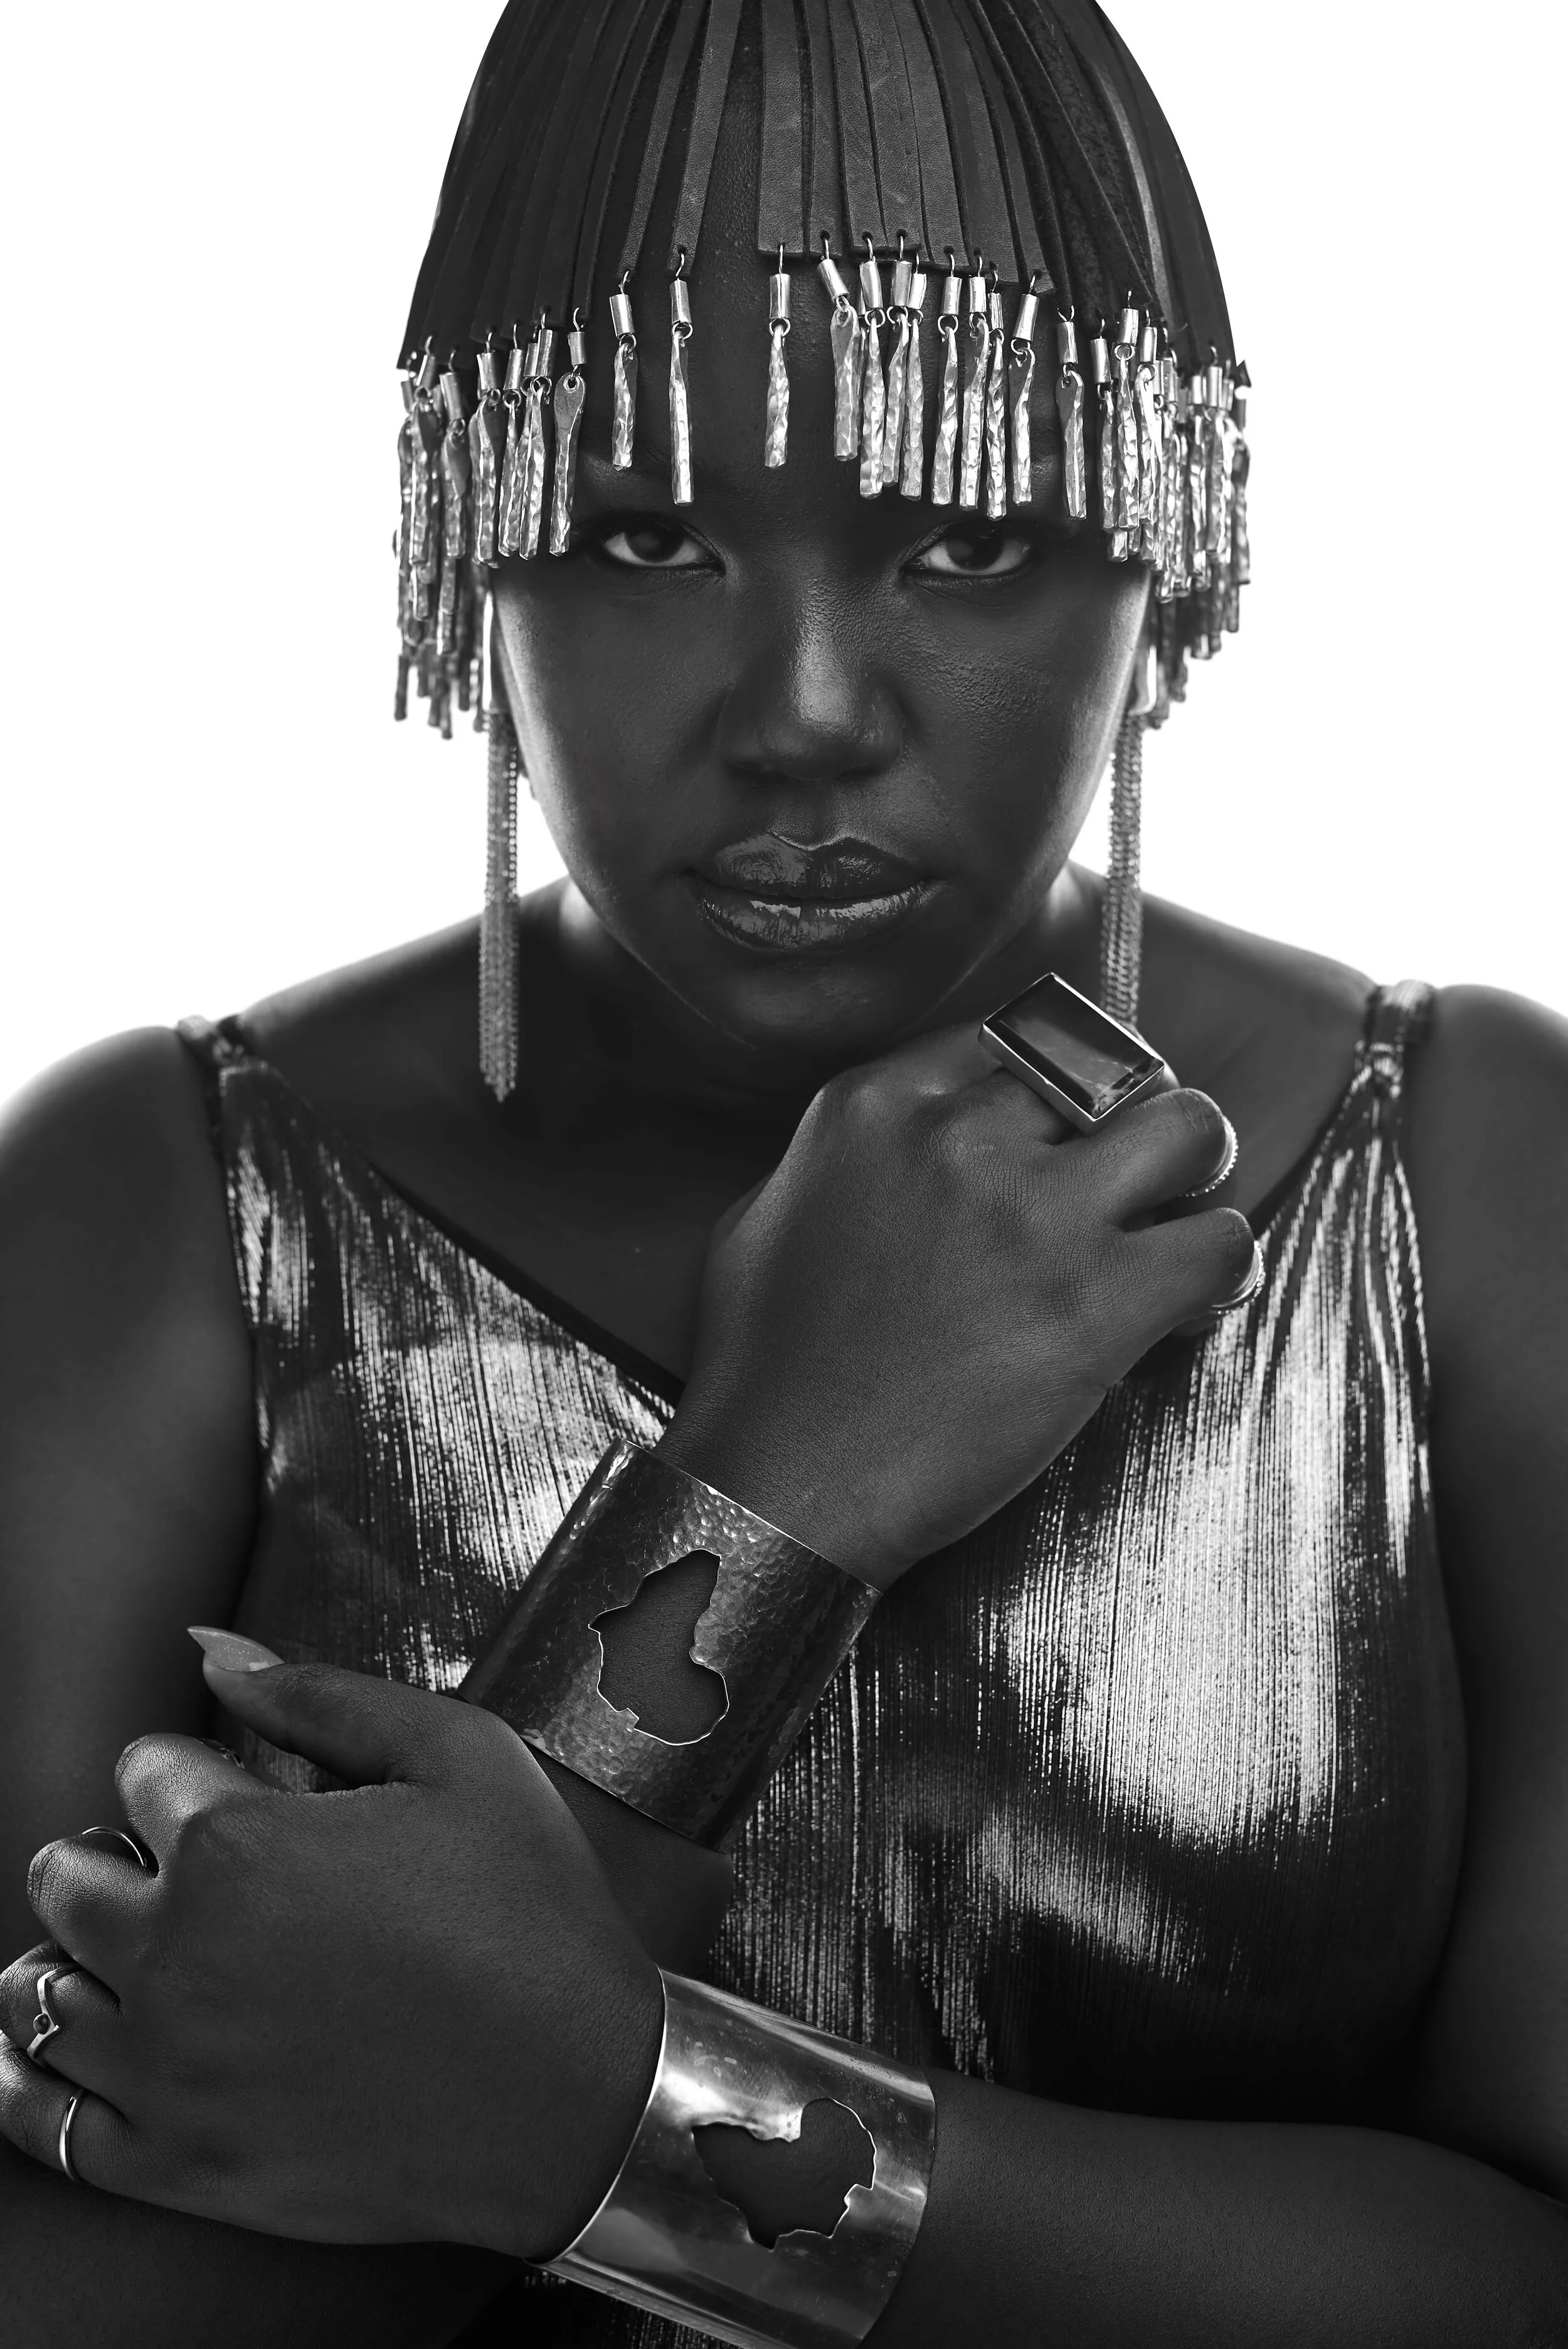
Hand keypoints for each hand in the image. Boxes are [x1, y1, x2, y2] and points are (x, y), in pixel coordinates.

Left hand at [0, 1660, 661, 2256]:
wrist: (578, 2095)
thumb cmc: (530, 1915)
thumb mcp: (459, 1758)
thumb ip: (319, 1694)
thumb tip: (209, 1647)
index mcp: (238, 1844)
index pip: (142, 1771)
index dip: (199, 1773)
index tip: (250, 1801)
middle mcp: (176, 1955)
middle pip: (64, 1874)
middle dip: (120, 1856)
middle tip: (198, 1877)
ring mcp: (166, 2071)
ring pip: (34, 1990)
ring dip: (77, 1956)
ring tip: (147, 1956)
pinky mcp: (175, 2164)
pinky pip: (39, 2120)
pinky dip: (33, 2076)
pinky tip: (77, 2043)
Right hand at [660, 1027, 1252, 1585]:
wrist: (782, 1486)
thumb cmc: (763, 1369)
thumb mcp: (764, 1213)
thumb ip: (839, 1157)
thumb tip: (896, 1147)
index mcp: (876, 1105)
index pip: (1019, 1035)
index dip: (1063, 1080)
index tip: (1074, 1123)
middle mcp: (960, 1138)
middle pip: (1112, 1067)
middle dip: (1140, 1113)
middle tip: (1144, 1170)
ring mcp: (1035, 1216)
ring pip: (1190, 1129)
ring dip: (1200, 1172)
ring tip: (1179, 1221)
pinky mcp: (1096, 1304)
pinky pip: (1220, 1243)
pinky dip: (1222, 1268)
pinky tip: (1190, 1301)